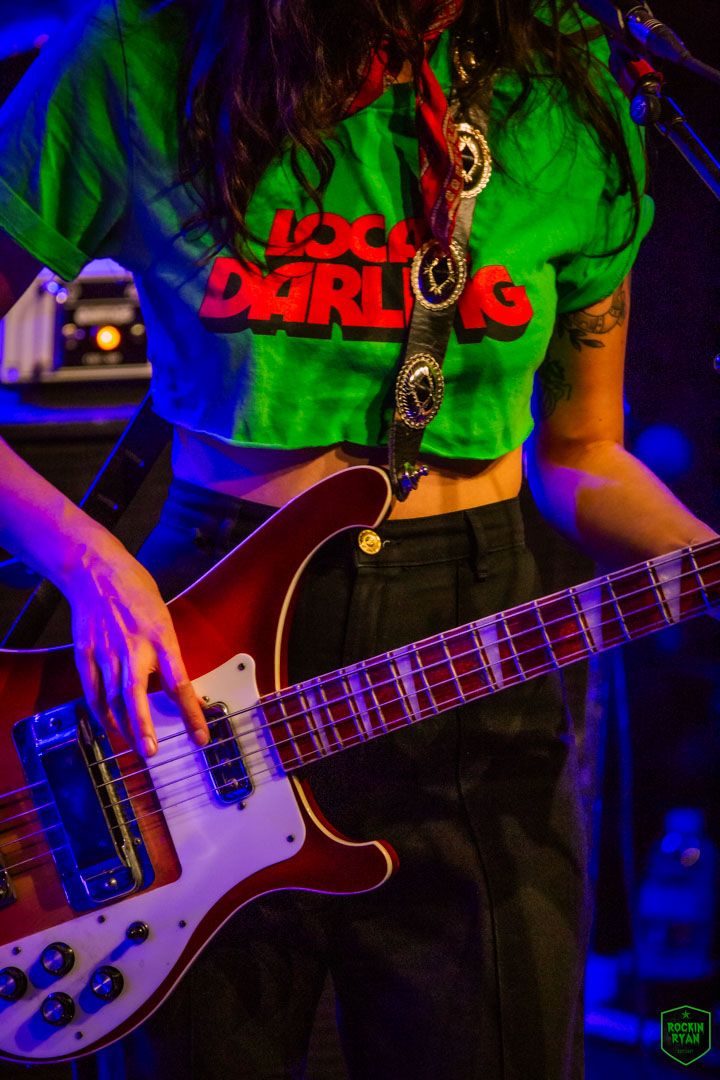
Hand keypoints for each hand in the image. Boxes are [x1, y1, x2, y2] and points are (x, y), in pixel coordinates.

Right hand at [66, 536, 209, 756]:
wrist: (96, 572)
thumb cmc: (136, 592)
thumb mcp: (164, 619)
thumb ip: (169, 655)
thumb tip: (181, 689)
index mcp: (160, 637)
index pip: (180, 683)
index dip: (192, 713)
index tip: (200, 736)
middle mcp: (132, 648)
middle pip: (137, 696)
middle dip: (145, 728)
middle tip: (152, 752)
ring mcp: (105, 652)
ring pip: (113, 699)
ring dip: (124, 727)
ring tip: (136, 746)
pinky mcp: (85, 654)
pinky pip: (93, 692)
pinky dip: (101, 713)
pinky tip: (111, 726)